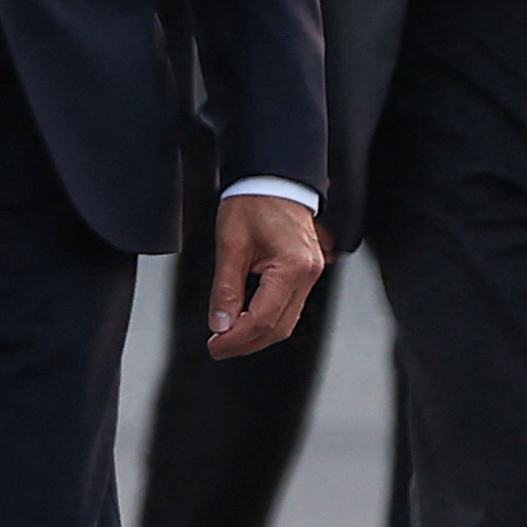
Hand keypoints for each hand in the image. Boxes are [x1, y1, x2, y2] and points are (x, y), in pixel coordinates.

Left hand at [207, 192, 324, 355]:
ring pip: (287, 320)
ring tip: (228, 337)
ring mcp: (312, 273)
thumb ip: (225, 290)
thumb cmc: (253, 202)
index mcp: (292, 266)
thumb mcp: (230, 245)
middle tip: (218, 348)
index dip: (237, 339)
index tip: (215, 346)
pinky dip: (268, 318)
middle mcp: (309, 273)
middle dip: (247, 343)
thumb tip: (220, 324)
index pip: (264, 318)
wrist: (273, 178)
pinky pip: (290, 305)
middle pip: (279, 327)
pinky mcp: (307, 271)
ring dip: (258, 334)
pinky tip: (246, 320)